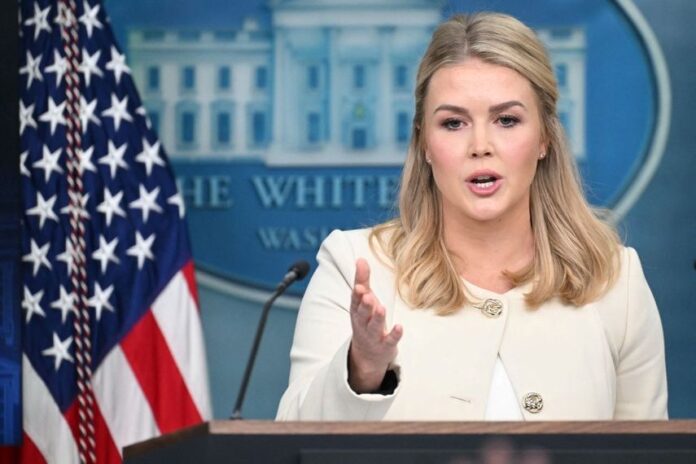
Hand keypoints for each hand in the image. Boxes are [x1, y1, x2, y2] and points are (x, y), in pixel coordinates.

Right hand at [348, 258, 402, 392]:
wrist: (367, 354)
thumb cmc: (366, 320)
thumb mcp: (363, 301)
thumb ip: (362, 280)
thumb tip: (360, 259)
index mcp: (357, 311)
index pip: (355, 301)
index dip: (357, 294)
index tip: (359, 286)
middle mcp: (363, 323)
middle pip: (363, 314)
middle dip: (365, 305)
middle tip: (368, 296)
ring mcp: (373, 335)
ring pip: (374, 327)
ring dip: (377, 318)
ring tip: (381, 308)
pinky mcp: (385, 345)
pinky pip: (390, 340)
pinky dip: (395, 334)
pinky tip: (400, 327)